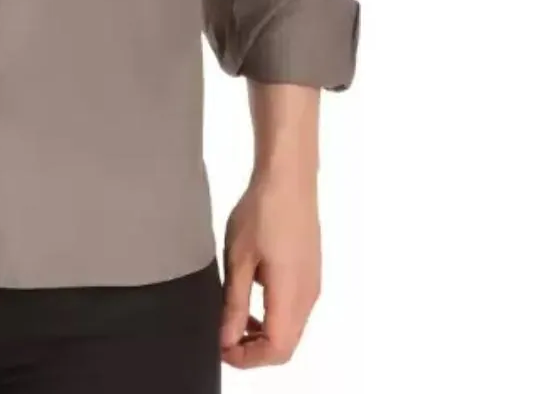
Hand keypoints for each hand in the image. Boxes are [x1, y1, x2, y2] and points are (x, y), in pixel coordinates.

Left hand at [218, 169, 320, 367]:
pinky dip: (273, 315)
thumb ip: (235, 303)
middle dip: (254, 350)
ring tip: (233, 316)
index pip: (276, 350)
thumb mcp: (239, 258)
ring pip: (291, 327)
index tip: (221, 347)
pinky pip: (295, 308)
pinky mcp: (311, 271)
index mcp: (291, 295)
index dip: (247, 358)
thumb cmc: (261, 212)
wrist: (288, 176)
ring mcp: (313, 283)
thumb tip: (227, 339)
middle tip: (223, 335)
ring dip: (264, 332)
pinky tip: (251, 292)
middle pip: (286, 344)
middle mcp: (308, 296)